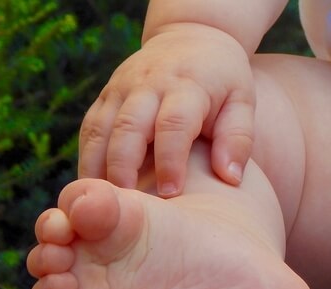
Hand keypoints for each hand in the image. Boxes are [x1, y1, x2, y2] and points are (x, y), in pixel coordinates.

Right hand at [78, 23, 255, 196]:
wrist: (192, 38)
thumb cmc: (223, 80)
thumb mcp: (242, 102)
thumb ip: (238, 139)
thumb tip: (230, 178)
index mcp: (187, 86)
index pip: (173, 124)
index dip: (170, 160)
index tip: (172, 194)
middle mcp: (148, 84)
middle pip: (128, 126)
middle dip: (124, 168)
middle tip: (128, 206)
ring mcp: (121, 88)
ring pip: (100, 129)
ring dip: (98, 168)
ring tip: (106, 206)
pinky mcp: (106, 96)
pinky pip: (90, 129)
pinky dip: (88, 160)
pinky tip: (95, 190)